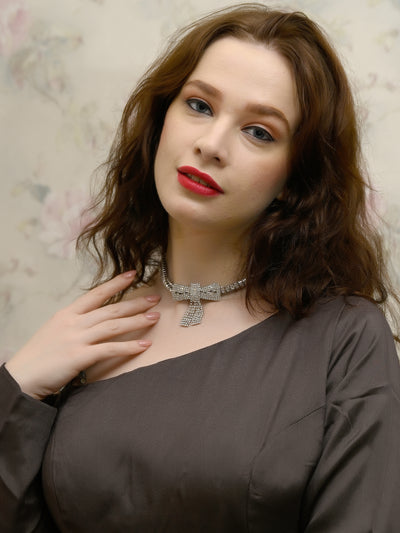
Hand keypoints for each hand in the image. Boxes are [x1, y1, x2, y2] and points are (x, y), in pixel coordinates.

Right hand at [5, 271, 159, 399]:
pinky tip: (144, 345)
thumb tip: (95, 319)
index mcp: (67, 314)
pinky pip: (109, 349)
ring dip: (136, 321)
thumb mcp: (55, 331)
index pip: (96, 294)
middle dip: (135, 303)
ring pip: (113, 326)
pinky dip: (129, 347)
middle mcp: (73, 323)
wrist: (21, 377)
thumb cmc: (39, 356)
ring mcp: (76, 339)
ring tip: (154, 317)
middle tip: (155, 298)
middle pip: (110, 309)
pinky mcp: (79, 357)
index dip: (116, 283)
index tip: (133, 274)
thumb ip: (75, 323)